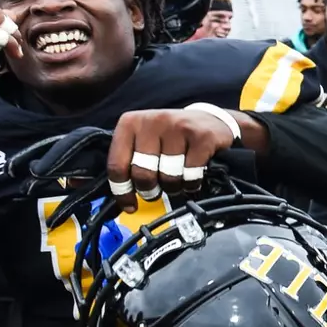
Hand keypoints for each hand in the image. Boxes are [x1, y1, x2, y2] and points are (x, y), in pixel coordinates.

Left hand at [105, 108, 237, 210]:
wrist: (211, 121)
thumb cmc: (174, 137)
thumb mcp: (146, 141)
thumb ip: (129, 161)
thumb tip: (114, 193)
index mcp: (131, 123)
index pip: (117, 165)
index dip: (122, 191)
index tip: (129, 205)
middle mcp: (153, 121)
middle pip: (142, 174)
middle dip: (150, 190)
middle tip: (156, 191)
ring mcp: (179, 127)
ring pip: (168, 176)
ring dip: (174, 186)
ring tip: (178, 179)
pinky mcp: (202, 137)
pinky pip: (191, 174)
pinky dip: (192, 182)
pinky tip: (193, 175)